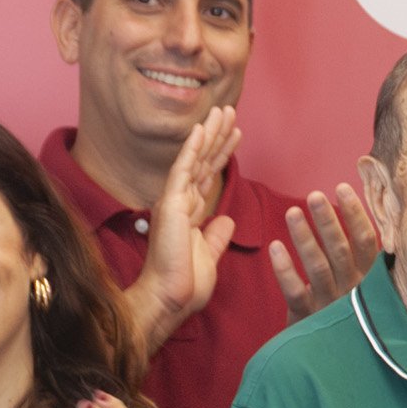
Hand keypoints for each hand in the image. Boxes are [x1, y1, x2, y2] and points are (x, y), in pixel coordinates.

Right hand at [124, 106, 238, 355]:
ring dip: (209, 134)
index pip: (210, 175)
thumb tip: (226, 219)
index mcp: (190, 212)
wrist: (170, 298)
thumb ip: (216, 235)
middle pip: (203, 161)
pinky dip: (193, 148)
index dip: (222, 152)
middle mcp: (180, 201)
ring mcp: (174, 201)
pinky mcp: (171, 204)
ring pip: (196, 159)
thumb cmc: (185, 283)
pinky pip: (183, 170)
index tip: (236, 133)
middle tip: (230, 109)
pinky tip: (201, 129)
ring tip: (223, 110)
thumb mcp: (210, 255)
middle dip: (217, 135)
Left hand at [269, 183, 379, 320]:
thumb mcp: (364, 288)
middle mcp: (353, 291)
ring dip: (305, 238)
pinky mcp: (308, 318)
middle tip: (315, 196)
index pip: (366, 242)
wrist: (336, 361)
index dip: (355, 214)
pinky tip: (275, 247)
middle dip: (329, 222)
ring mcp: (331, 305)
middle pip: (342, 251)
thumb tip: (358, 216)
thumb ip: (363, 260)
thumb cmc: (349, 314)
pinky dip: (284, 270)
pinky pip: (295, 292)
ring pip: (318, 268)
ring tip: (293, 211)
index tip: (343, 188)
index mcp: (369, 280)